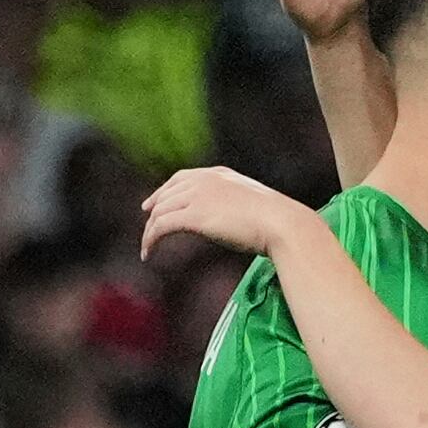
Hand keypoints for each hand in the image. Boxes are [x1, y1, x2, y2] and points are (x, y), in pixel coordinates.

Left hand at [143, 165, 318, 265]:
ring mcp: (197, 196)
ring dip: (150, 231)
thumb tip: (238, 222)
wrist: (281, 222)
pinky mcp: (193, 215)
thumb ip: (238, 207)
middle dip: (153, 211)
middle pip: (166, 195)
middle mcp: (203, 181)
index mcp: (218, 175)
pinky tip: (148, 252)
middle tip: (147, 229)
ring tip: (147, 249)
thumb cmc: (277, 221)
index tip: (152, 204)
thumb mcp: (253, 206)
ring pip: (160, 212)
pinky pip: (161, 226)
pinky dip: (151, 239)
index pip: (181, 178)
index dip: (163, 191)